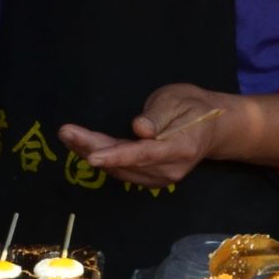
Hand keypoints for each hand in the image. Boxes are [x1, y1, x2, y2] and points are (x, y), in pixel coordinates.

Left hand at [59, 84, 235, 188]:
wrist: (212, 127)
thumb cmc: (193, 107)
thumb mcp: (178, 99)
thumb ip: (158, 115)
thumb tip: (139, 129)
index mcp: (180, 148)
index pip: (144, 154)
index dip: (117, 156)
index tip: (92, 156)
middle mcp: (170, 170)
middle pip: (126, 163)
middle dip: (92, 149)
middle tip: (66, 133)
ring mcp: (161, 178)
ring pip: (120, 169)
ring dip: (91, 153)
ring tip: (69, 135)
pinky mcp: (151, 178)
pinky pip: (122, 170)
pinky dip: (102, 158)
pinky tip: (83, 146)